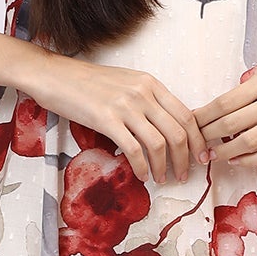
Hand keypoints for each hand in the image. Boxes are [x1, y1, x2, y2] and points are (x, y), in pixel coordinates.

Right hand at [31, 55, 210, 183]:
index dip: (198, 140)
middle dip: (186, 158)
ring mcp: (125, 106)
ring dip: (165, 167)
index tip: (201, 158)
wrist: (55, 76)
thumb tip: (167, 127)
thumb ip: (147, 100)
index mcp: (151, 83)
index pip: (187, 115)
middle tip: (185, 175)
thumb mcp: (126, 84)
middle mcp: (143, 93)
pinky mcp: (106, 119)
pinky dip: (142, 167)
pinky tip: (142, 176)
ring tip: (163, 179)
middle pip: (178, 132)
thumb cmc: (88, 83)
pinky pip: (134, 150)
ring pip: (159, 143)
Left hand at [194, 69, 256, 172]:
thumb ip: (246, 94)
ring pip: (248, 140)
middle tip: (196, 144)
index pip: (225, 101)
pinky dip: (249, 160)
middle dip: (209, 136)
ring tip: (213, 156)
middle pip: (232, 122)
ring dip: (226, 152)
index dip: (204, 116)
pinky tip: (237, 161)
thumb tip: (211, 114)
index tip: (191, 125)